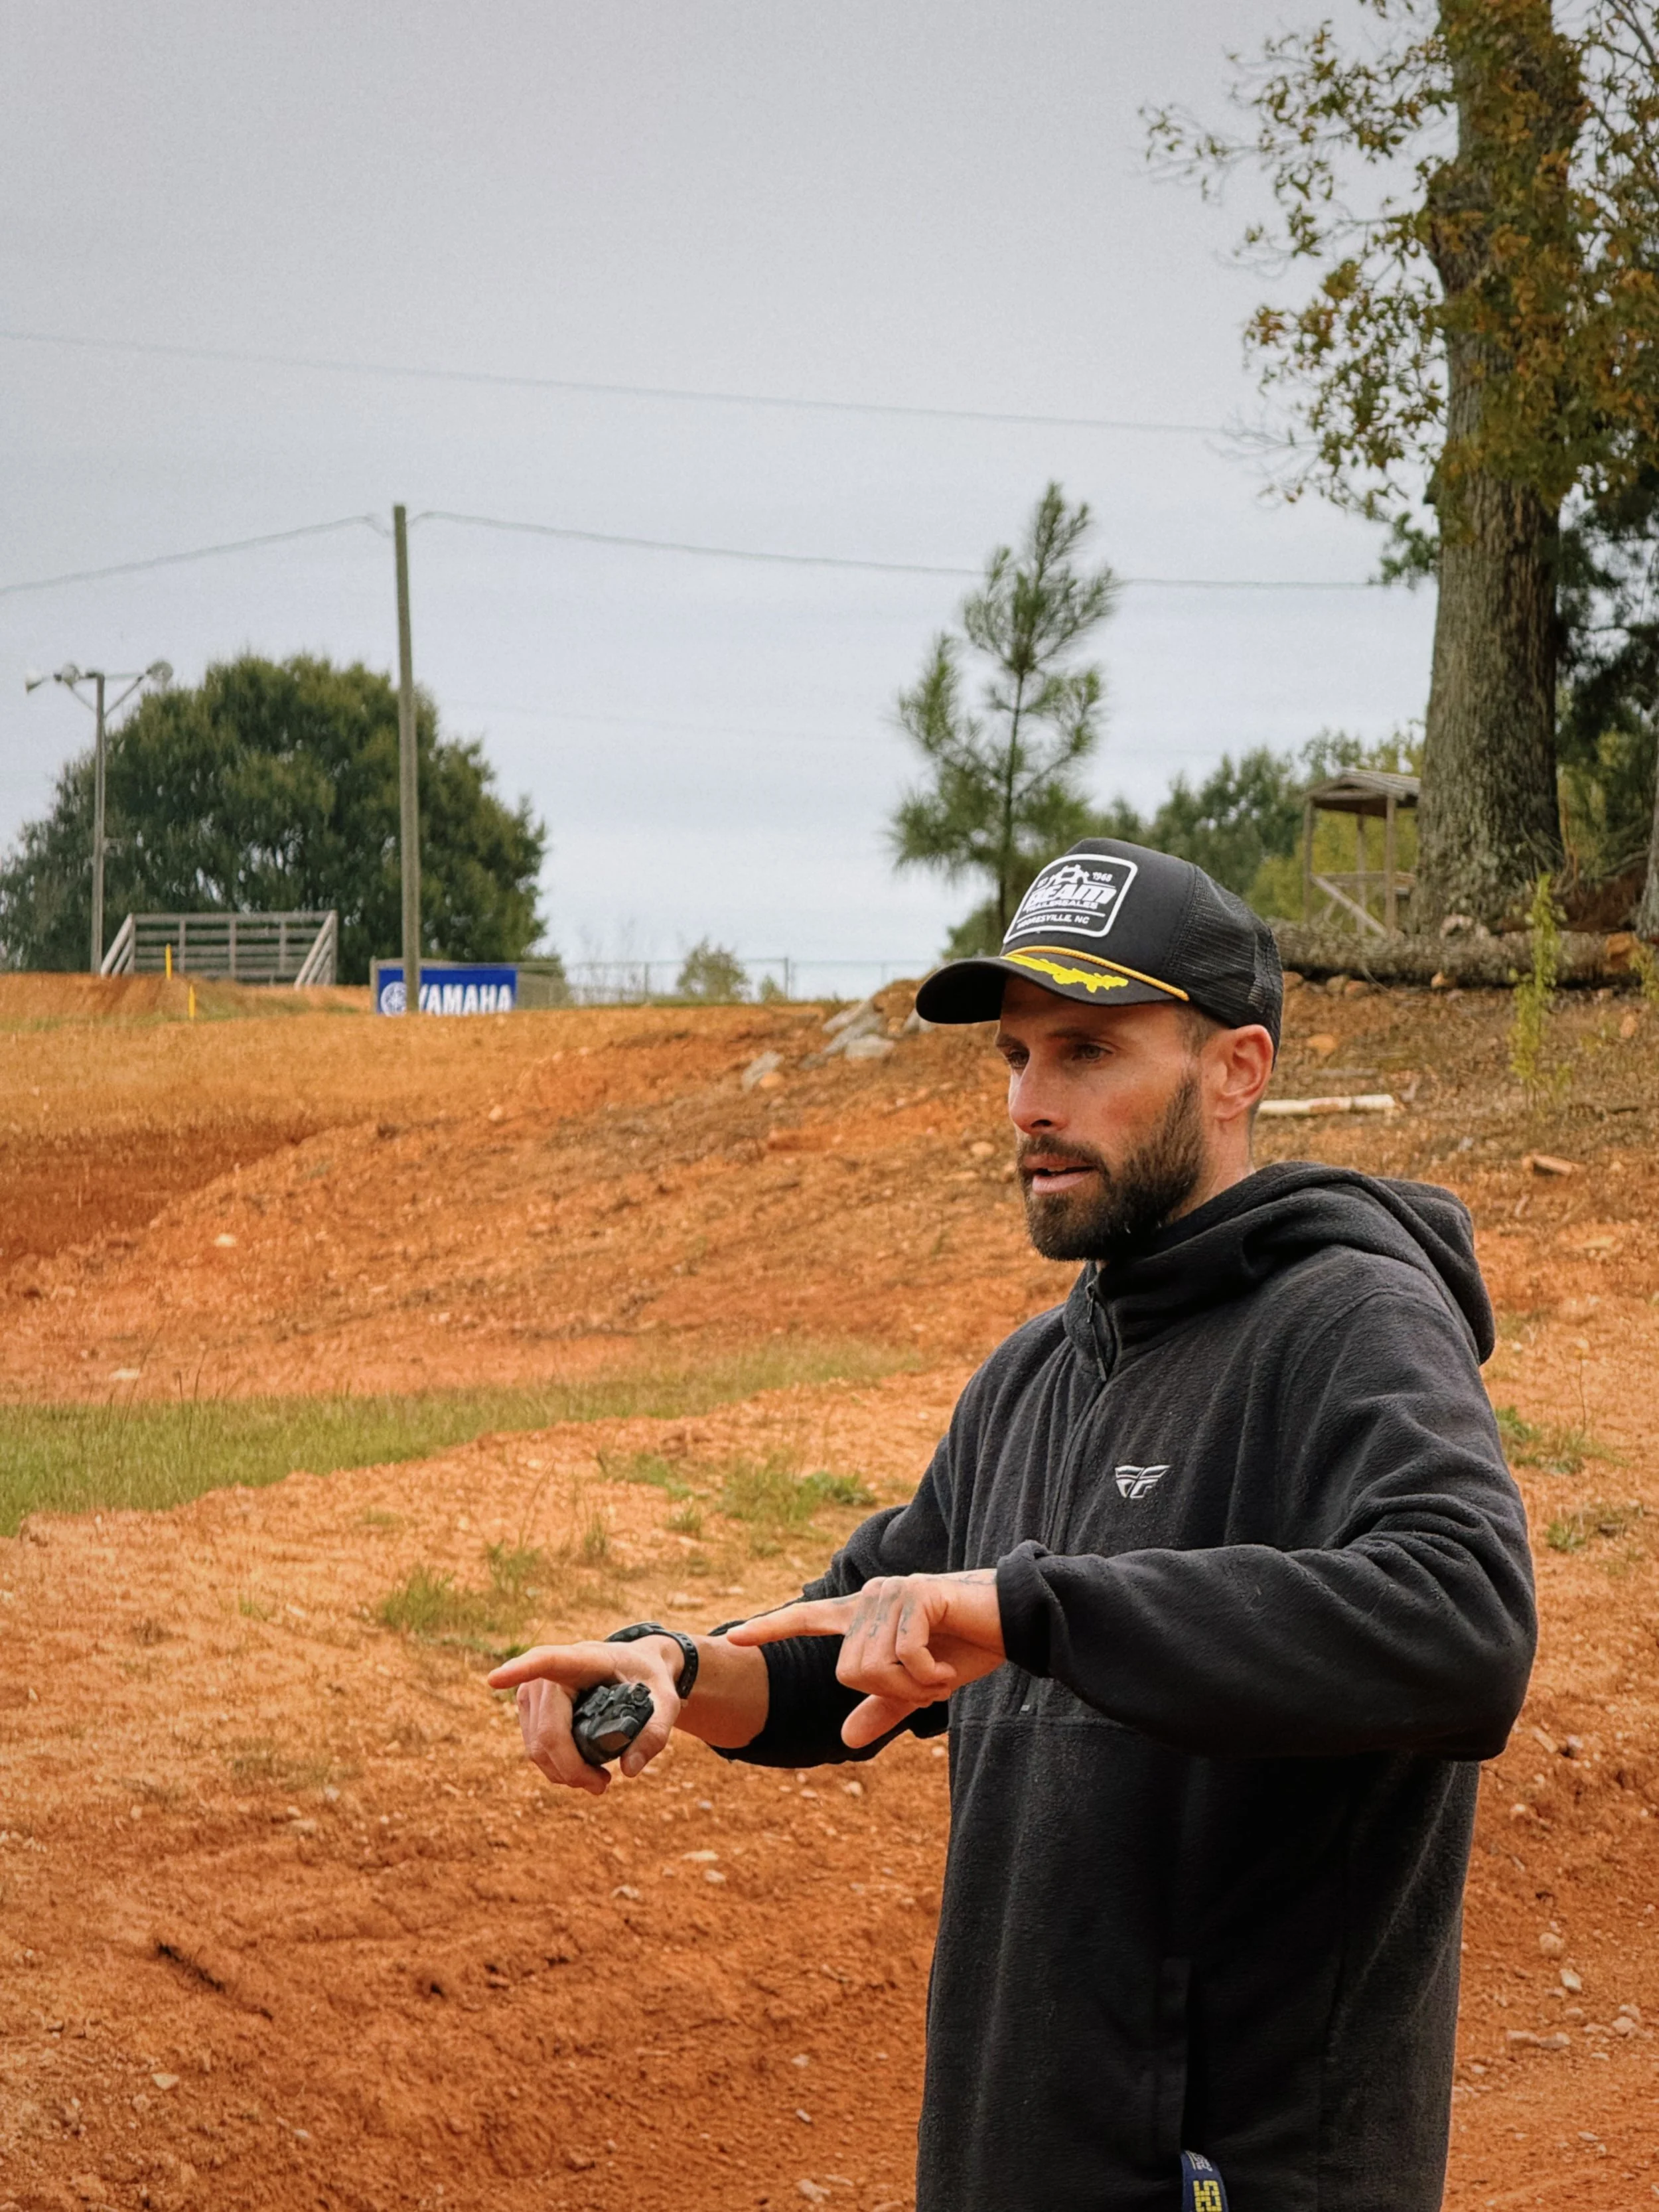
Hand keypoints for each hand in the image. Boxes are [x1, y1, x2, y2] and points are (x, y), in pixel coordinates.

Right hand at [487, 1635, 683, 1795]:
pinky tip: (578, 1771)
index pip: (547, 1662)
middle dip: (570, 1769)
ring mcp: (535, 1690)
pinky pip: (534, 1746)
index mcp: (584, 1658)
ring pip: (536, 1745)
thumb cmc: (650, 1678)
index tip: (494, 1679)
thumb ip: (656, 1732)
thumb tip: (629, 1770)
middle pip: (547, 1732)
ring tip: (597, 1781)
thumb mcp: (667, 1700)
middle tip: (602, 1786)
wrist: (637, 1666)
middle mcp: (551, 1673)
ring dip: (561, 1773)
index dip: (520, 1670)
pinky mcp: (531, 1707)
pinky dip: (553, 1766)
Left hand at [726, 1571, 1004, 1748]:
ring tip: (941, 1671)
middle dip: (893, 1692)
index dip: (771, 1629)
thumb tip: (843, 1738)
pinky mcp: (916, 1594)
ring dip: (914, 1687)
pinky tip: (948, 1669)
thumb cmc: (966, 1648)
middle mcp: (871, 1597)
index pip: (807, 1618)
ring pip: (873, 1668)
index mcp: (865, 1614)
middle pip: (849, 1672)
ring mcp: (891, 1592)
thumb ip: (881, 1707)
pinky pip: (902, 1657)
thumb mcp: (920, 1687)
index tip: (736, 1638)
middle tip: (929, 1684)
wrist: (1013, 1622)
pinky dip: (927, 1678)